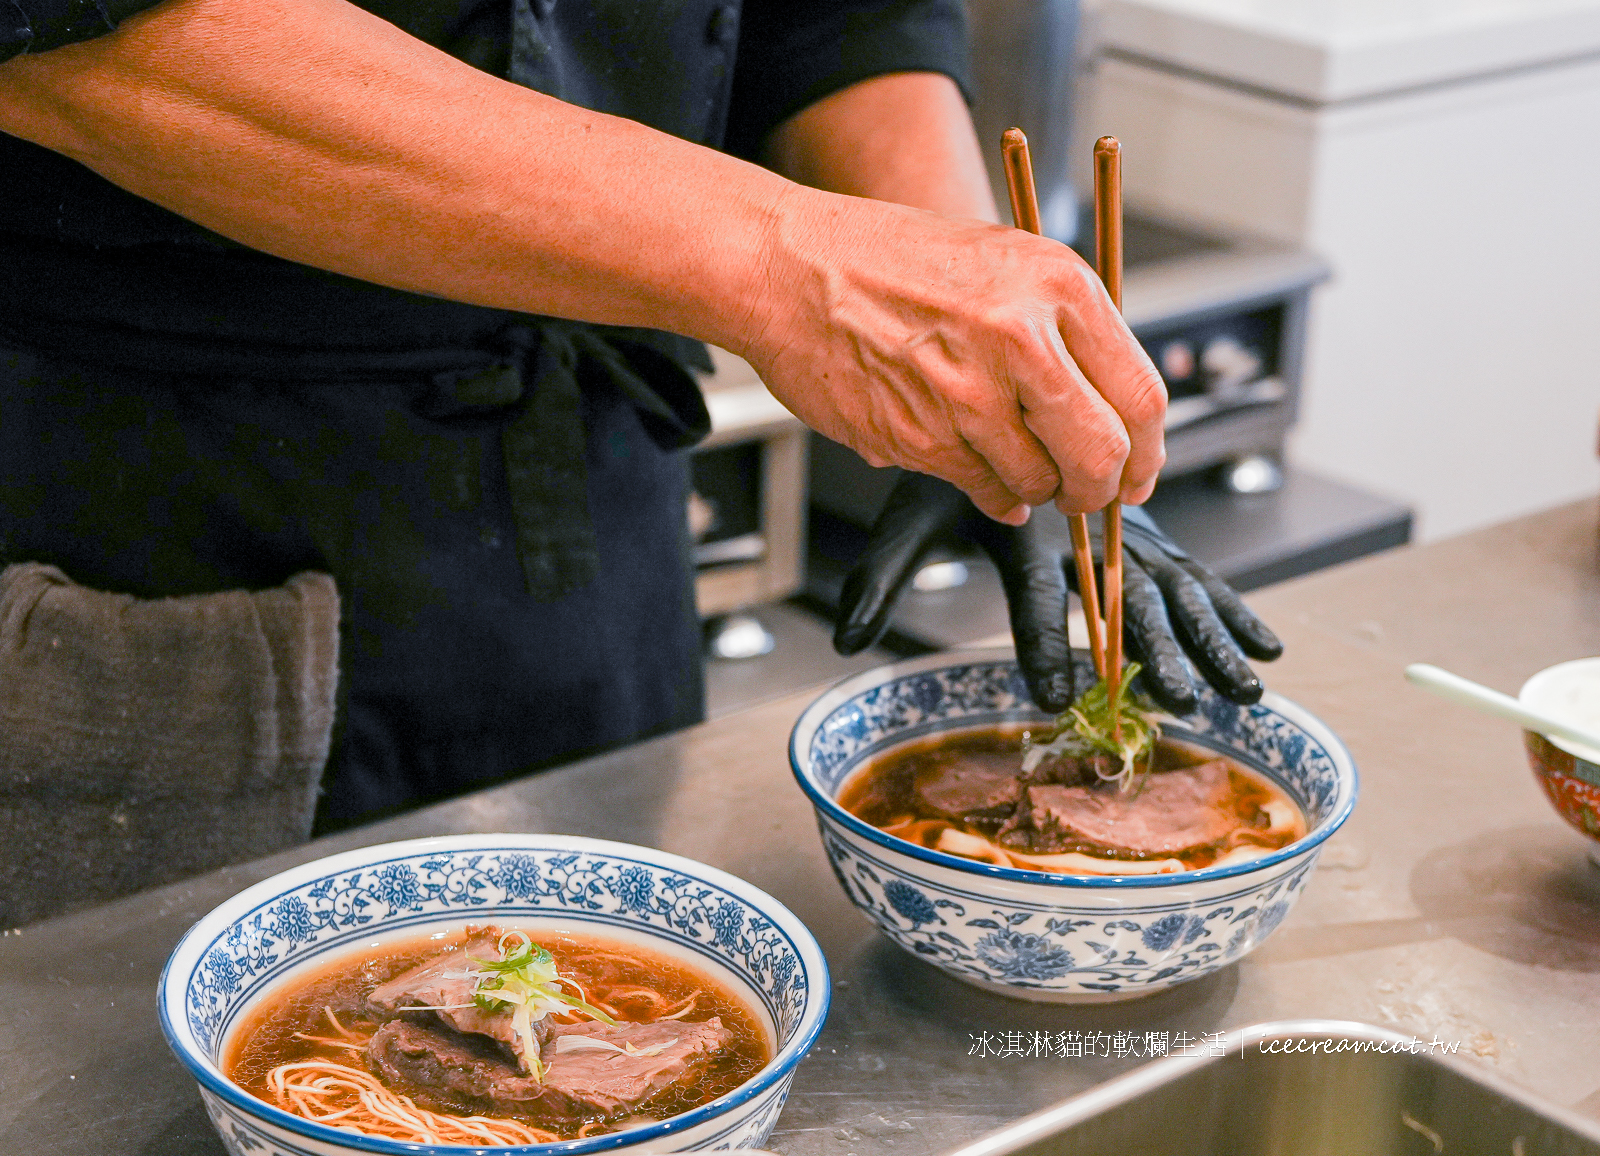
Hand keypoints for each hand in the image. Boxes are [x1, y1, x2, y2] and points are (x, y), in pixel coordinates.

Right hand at [740, 190, 1166, 523]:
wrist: (790, 267)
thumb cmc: (887, 260)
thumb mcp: (1002, 263)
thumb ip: (1061, 329)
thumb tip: (1106, 407)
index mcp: (1056, 285)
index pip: (1141, 394)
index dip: (1148, 450)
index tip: (1139, 470)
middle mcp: (1021, 337)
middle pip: (1103, 453)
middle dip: (1102, 489)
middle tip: (1091, 493)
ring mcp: (970, 393)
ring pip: (1042, 481)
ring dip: (1041, 491)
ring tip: (1021, 470)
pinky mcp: (924, 438)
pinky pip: (985, 490)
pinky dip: (995, 496)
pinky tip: (986, 476)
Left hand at [833, 472, 1283, 714]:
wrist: (992, 375)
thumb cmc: (950, 458)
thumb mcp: (912, 512)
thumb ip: (883, 576)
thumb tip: (846, 641)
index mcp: (1026, 519)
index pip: (1035, 590)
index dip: (1043, 641)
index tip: (1048, 694)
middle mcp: (1085, 524)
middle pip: (1126, 591)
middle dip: (1154, 650)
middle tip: (1177, 703)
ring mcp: (1122, 528)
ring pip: (1175, 587)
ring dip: (1209, 641)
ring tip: (1242, 695)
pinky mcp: (1145, 534)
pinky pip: (1196, 572)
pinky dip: (1231, 610)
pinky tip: (1266, 651)